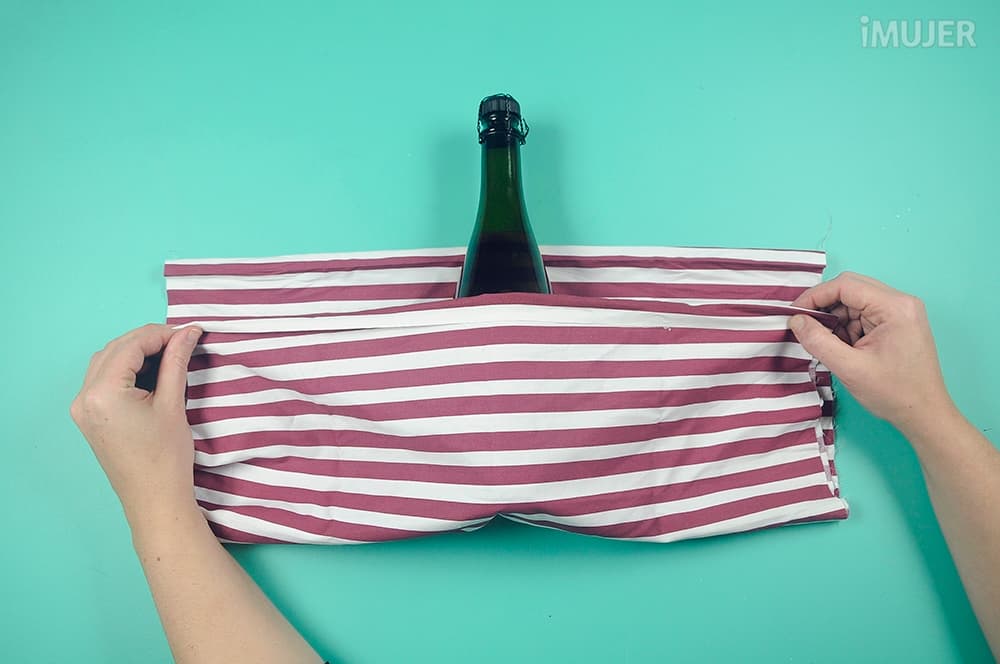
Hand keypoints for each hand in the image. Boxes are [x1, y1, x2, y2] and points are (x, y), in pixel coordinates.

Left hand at [70, 324, 202, 520]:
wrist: (155, 500)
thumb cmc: (166, 457)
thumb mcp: (173, 404)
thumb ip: (176, 362)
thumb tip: (188, 332)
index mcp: (102, 392)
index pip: (131, 345)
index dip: (161, 334)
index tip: (190, 333)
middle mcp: (84, 397)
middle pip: (115, 350)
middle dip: (148, 340)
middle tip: (183, 341)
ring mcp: (82, 408)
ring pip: (107, 362)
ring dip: (136, 353)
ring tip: (170, 355)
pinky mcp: (89, 417)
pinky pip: (104, 380)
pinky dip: (127, 370)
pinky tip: (151, 372)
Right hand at [788, 272, 955, 435]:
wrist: (925, 414)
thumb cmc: (894, 393)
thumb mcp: (849, 368)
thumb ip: (818, 341)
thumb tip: (796, 320)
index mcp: (895, 307)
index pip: (846, 285)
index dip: (815, 296)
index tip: (794, 314)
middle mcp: (901, 303)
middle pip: (851, 289)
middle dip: (825, 307)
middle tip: (805, 327)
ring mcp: (901, 312)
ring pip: (854, 302)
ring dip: (836, 320)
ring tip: (830, 345)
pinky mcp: (897, 323)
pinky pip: (863, 314)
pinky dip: (847, 328)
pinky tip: (844, 348)